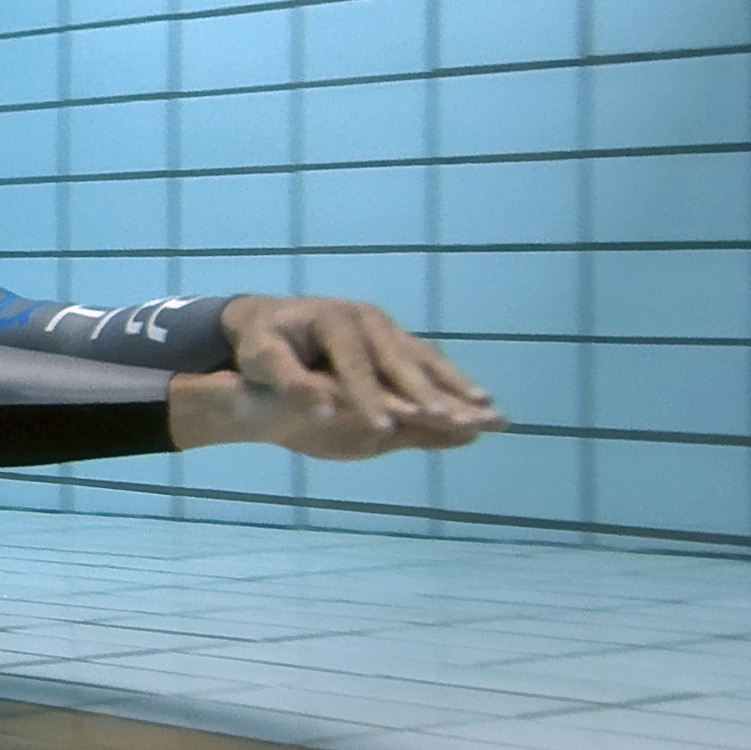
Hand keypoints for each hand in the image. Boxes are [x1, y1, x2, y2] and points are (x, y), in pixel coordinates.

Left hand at [204, 295, 507, 455]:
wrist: (271, 320)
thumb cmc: (263, 343)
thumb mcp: (263, 358)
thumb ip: (288, 381)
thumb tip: (319, 407)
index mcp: (335, 321)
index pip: (355, 366)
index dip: (369, 398)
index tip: (385, 430)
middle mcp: (368, 320)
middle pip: (403, 362)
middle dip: (430, 395)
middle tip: (459, 423)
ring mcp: (386, 328)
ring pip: (425, 361)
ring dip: (456, 388)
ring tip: (488, 413)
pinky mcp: (395, 340)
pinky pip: (429, 363)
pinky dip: (454, 384)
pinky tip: (478, 404)